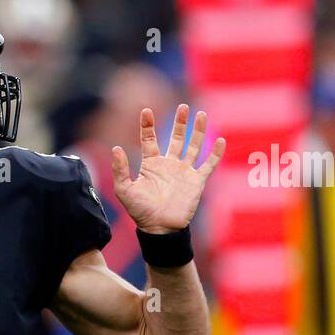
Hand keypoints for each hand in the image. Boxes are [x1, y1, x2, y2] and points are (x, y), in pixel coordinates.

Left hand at [111, 104, 224, 233]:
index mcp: (151, 164)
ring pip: (194, 146)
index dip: (148, 125)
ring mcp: (184, 172)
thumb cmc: (140, 211)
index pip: (149, 139)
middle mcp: (169, 164)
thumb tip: (115, 148)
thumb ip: (120, 169)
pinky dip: (215, 153)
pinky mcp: (196, 181)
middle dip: (180, 122)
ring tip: (201, 114)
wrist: (160, 228)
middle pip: (176, 138)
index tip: (146, 111)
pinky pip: (207, 165)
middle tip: (183, 107)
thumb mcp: (124, 189)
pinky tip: (219, 140)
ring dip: (198, 131)